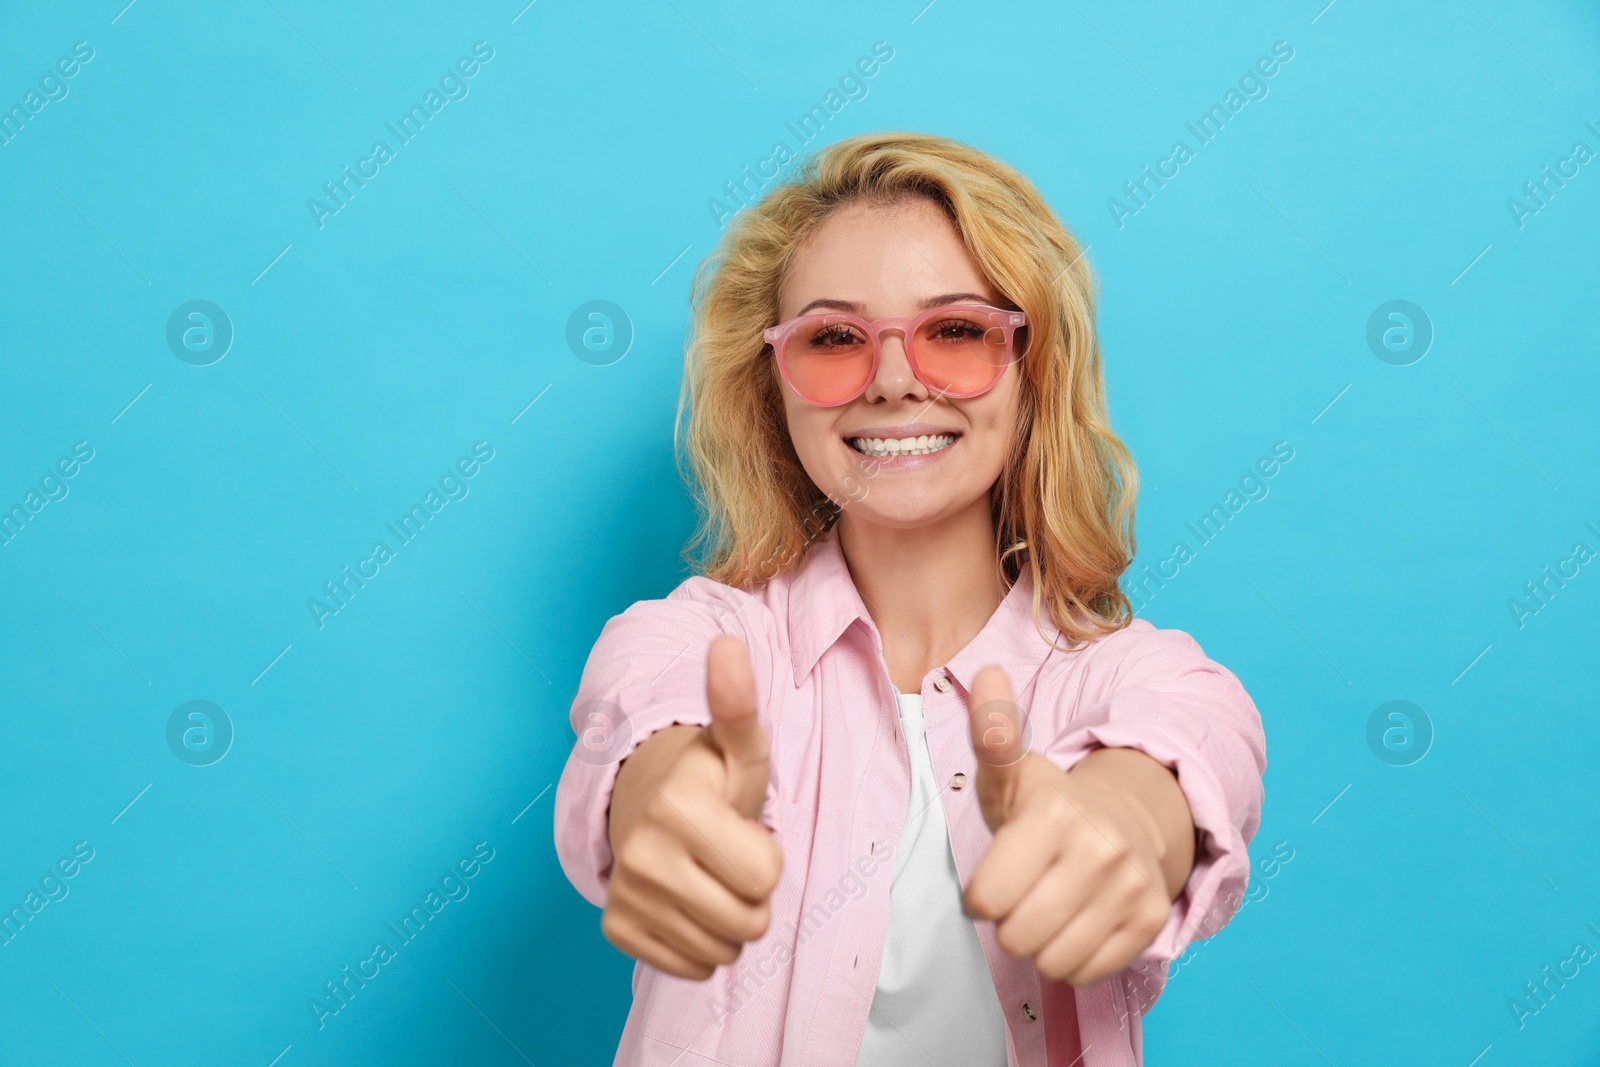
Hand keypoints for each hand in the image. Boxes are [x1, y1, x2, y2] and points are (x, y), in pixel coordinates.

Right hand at [601, 636, 783, 979]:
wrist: (640, 803)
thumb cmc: (706, 780)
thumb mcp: (737, 747)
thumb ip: (739, 706)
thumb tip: (729, 645)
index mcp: (677, 806)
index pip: (767, 877)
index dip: (766, 855)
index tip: (739, 828)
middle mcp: (642, 854)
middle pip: (750, 922)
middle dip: (751, 894)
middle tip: (727, 857)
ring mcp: (626, 895)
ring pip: (723, 950)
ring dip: (727, 920)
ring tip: (708, 876)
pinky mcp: (617, 929)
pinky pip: (692, 967)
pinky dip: (698, 941)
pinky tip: (685, 900)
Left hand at [961, 664, 1174, 985]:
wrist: (1125, 821)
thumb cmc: (1048, 807)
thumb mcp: (1010, 774)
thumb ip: (991, 734)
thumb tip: (986, 671)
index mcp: (1054, 812)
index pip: (986, 898)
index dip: (980, 896)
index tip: (994, 876)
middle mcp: (1100, 847)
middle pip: (1017, 935)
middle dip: (1009, 923)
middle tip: (1023, 893)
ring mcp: (1131, 885)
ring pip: (1052, 960)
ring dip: (1041, 944)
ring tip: (1049, 907)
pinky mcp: (1151, 919)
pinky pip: (1086, 972)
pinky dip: (1073, 959)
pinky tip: (1077, 923)